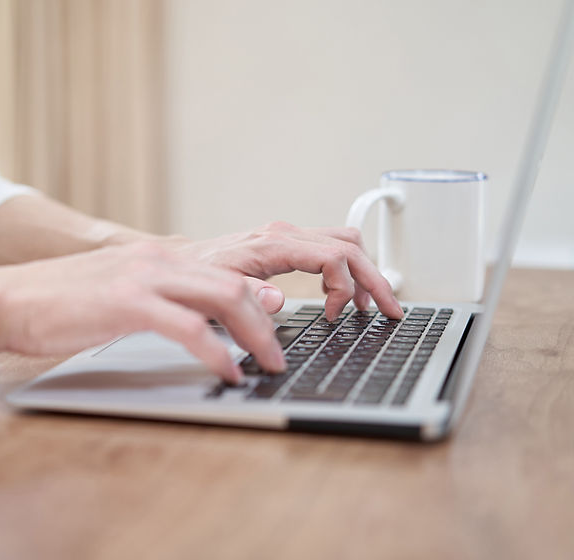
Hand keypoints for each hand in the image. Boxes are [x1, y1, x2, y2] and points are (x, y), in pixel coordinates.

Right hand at [0, 242, 285, 382]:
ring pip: (223, 298)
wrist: (7, 299)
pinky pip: (188, 327)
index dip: (257, 303)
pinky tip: (227, 372)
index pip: (225, 275)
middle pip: (235, 284)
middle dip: (267, 323)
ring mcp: (144, 278)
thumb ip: (157, 301)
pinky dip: (216, 352)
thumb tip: (192, 323)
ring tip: (268, 365)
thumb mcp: (117, 294)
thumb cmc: (57, 304)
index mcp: (158, 258)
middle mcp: (158, 260)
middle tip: (278, 356)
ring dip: (255, 335)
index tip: (274, 330)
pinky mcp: (128, 303)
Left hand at [170, 221, 402, 319]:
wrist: (183, 262)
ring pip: (346, 242)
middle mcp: (286, 235)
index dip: (345, 288)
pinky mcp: (288, 243)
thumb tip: (279, 302)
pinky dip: (346, 269)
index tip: (335, 316)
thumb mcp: (218, 290)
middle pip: (350, 247)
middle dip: (375, 280)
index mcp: (274, 245)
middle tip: (389, 311)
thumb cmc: (198, 276)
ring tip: (369, 305)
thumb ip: (249, 297)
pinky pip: (331, 247)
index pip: (333, 257)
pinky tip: (340, 294)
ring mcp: (289, 236)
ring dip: (364, 272)